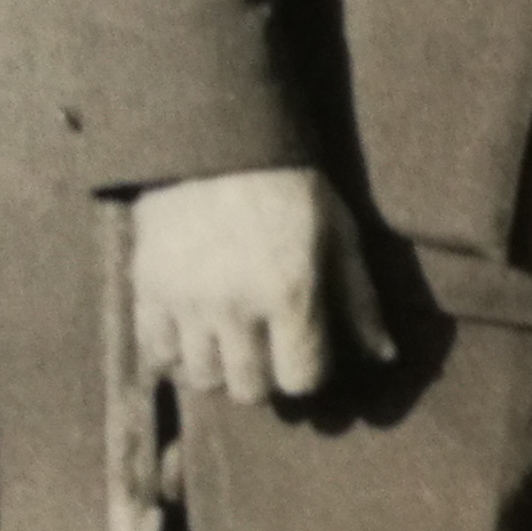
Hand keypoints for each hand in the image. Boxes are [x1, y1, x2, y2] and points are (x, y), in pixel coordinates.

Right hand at [129, 167, 391, 405]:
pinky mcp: (147, 291)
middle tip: (270, 350)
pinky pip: (156, 355)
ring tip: (233, 344)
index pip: (301, 379)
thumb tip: (384, 356)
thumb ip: (360, 300)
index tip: (308, 351)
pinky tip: (195, 338)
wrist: (215, 140)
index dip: (309, 373)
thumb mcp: (339, 234)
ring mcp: (185, 302)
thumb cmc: (291, 186)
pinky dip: (176, 357)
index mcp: (290, 292)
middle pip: (249, 390)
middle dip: (267, 379)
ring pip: (202, 380)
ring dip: (222, 371)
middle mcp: (235, 307)